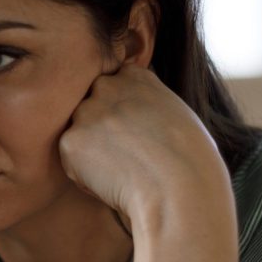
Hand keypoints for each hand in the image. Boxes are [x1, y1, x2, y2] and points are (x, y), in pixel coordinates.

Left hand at [57, 65, 229, 229]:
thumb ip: (145, 105)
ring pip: (80, 136)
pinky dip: (85, 177)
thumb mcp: (175, 113)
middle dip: (101, 131)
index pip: (114, 89)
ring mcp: (86, 112)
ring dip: (92, 154)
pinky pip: (71, 162)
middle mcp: (106, 86)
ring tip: (124, 171)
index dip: (123, 117)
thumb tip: (132, 119)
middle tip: (127, 157)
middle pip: (91, 109)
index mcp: (135, 75)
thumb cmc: (190, 159)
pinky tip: (113, 183)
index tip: (138, 136)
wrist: (179, 186)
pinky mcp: (70, 140)